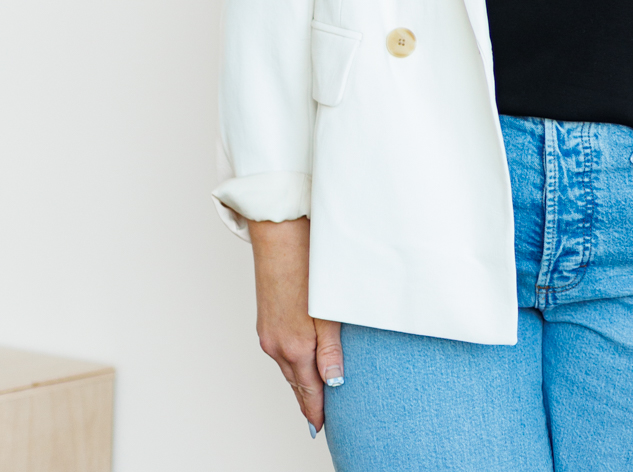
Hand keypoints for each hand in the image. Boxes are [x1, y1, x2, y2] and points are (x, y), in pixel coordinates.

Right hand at [248, 217, 342, 435]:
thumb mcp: (327, 311)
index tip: (324, 428)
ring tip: (313, 399)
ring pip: (287, 368)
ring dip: (301, 384)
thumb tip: (334, 384)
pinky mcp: (266, 320)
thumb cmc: (308, 265)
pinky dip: (292, 365)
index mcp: (295, 347)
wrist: (280, 234)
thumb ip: (331, 350)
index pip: (309, 391)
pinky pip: (280, 353)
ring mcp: (268, 333)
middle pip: (296, 384)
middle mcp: (277, 345)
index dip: (318, 411)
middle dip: (309, 403)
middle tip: (320, 422)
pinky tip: (300, 365)